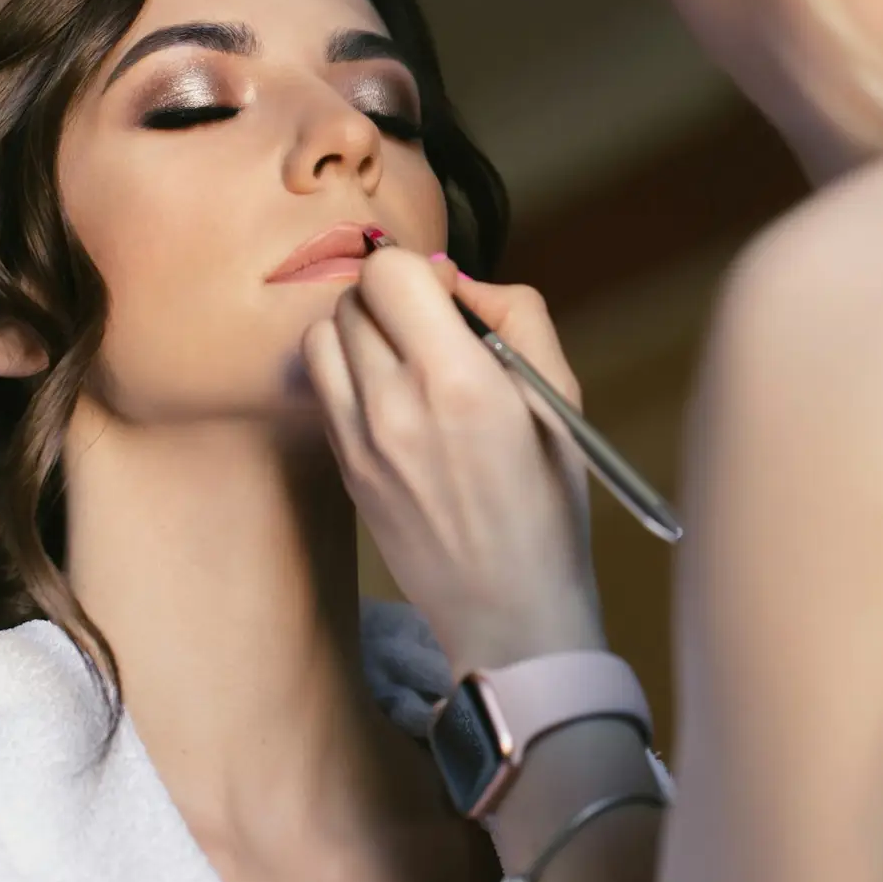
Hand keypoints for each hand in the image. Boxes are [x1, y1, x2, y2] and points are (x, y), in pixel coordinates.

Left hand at [301, 248, 602, 673]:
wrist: (509, 610)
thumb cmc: (550, 503)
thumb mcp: (560, 397)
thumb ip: (517, 315)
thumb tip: (457, 279)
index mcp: (459, 382)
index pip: (389, 271)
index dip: (420, 274)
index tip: (449, 304)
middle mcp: (395, 406)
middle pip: (352, 298)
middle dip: (391, 301)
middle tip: (432, 336)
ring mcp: (359, 442)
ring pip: (322, 337)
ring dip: (359, 335)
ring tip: (404, 365)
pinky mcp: (343, 469)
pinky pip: (324, 389)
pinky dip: (349, 378)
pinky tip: (393, 406)